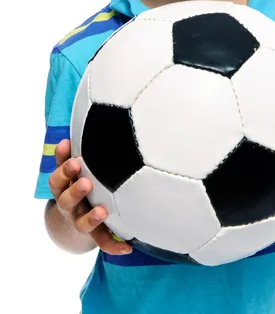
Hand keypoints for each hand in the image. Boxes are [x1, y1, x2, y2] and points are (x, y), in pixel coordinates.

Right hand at [48, 139, 131, 255]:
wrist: (70, 223)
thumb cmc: (78, 183)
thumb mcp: (74, 169)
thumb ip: (78, 148)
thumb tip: (88, 116)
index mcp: (64, 187)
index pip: (58, 178)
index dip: (63, 167)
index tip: (72, 154)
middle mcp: (69, 205)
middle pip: (65, 200)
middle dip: (75, 190)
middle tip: (85, 181)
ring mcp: (80, 221)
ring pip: (81, 222)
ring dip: (91, 217)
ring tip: (102, 211)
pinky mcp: (94, 235)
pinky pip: (102, 242)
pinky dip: (114, 245)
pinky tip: (128, 247)